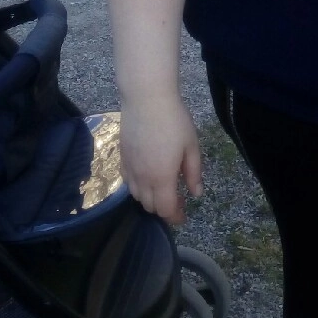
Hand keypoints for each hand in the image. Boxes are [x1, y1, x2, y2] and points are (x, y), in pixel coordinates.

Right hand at [119, 94, 202, 223]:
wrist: (146, 99)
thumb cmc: (174, 121)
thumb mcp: (191, 147)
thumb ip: (193, 173)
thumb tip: (196, 194)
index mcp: (161, 178)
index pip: (165, 210)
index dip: (175, 217)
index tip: (183, 217)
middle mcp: (142, 179)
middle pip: (150, 206)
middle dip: (164, 208)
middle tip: (178, 199)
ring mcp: (129, 168)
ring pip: (137, 196)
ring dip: (150, 198)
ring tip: (163, 188)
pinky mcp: (122, 158)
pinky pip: (128, 182)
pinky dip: (138, 187)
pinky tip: (147, 176)